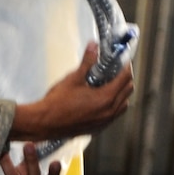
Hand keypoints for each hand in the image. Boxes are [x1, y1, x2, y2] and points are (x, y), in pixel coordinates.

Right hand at [11, 41, 134, 144]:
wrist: (45, 123)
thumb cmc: (57, 104)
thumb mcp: (74, 78)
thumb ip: (87, 62)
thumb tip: (93, 47)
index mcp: (105, 98)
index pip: (126, 78)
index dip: (126, 66)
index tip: (122, 60)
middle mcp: (108, 112)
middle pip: (128, 90)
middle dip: (125, 78)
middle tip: (115, 69)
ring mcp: (104, 121)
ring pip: (123, 104)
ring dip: (121, 93)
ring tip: (109, 84)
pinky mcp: (98, 127)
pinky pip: (114, 114)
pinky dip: (114, 104)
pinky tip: (101, 98)